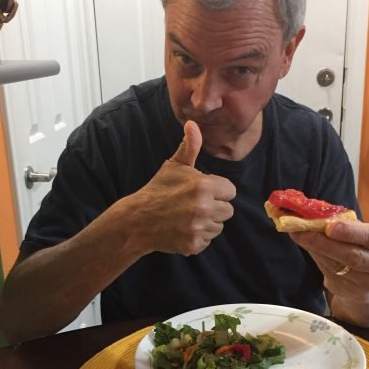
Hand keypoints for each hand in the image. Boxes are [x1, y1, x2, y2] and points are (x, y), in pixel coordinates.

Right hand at [131, 121, 235, 254]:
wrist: (138, 220)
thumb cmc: (158, 190)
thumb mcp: (174, 166)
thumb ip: (190, 147)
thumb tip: (193, 124)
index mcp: (204, 186)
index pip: (230, 191)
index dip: (218, 190)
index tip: (202, 191)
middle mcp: (204, 208)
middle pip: (228, 210)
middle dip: (215, 207)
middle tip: (194, 204)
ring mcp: (199, 228)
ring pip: (219, 226)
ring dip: (208, 222)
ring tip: (189, 216)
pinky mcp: (194, 244)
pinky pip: (208, 240)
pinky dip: (199, 236)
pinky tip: (185, 228)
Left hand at [291, 220, 368, 297]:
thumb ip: (350, 225)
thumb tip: (319, 214)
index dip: (352, 233)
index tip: (330, 226)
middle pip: (354, 256)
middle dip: (327, 242)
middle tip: (305, 230)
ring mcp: (368, 284)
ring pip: (338, 265)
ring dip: (315, 248)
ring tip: (299, 234)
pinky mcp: (349, 291)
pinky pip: (329, 272)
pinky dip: (315, 257)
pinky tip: (306, 245)